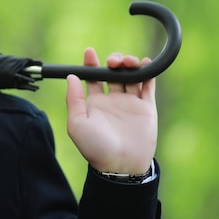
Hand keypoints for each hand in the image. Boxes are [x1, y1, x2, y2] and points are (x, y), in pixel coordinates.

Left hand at [65, 47, 156, 174]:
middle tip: (113, 62)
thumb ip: (74, 100)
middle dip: (113, 61)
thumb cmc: (96, 148)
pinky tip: (146, 63)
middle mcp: (113, 101)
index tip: (89, 52)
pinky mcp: (146, 108)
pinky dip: (148, 73)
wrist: (121, 165)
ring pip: (131, 76)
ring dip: (130, 64)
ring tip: (128, 62)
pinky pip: (148, 86)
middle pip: (113, 73)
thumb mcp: (77, 124)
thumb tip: (70, 76)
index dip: (91, 63)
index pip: (93, 77)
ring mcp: (130, 103)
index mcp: (95, 104)